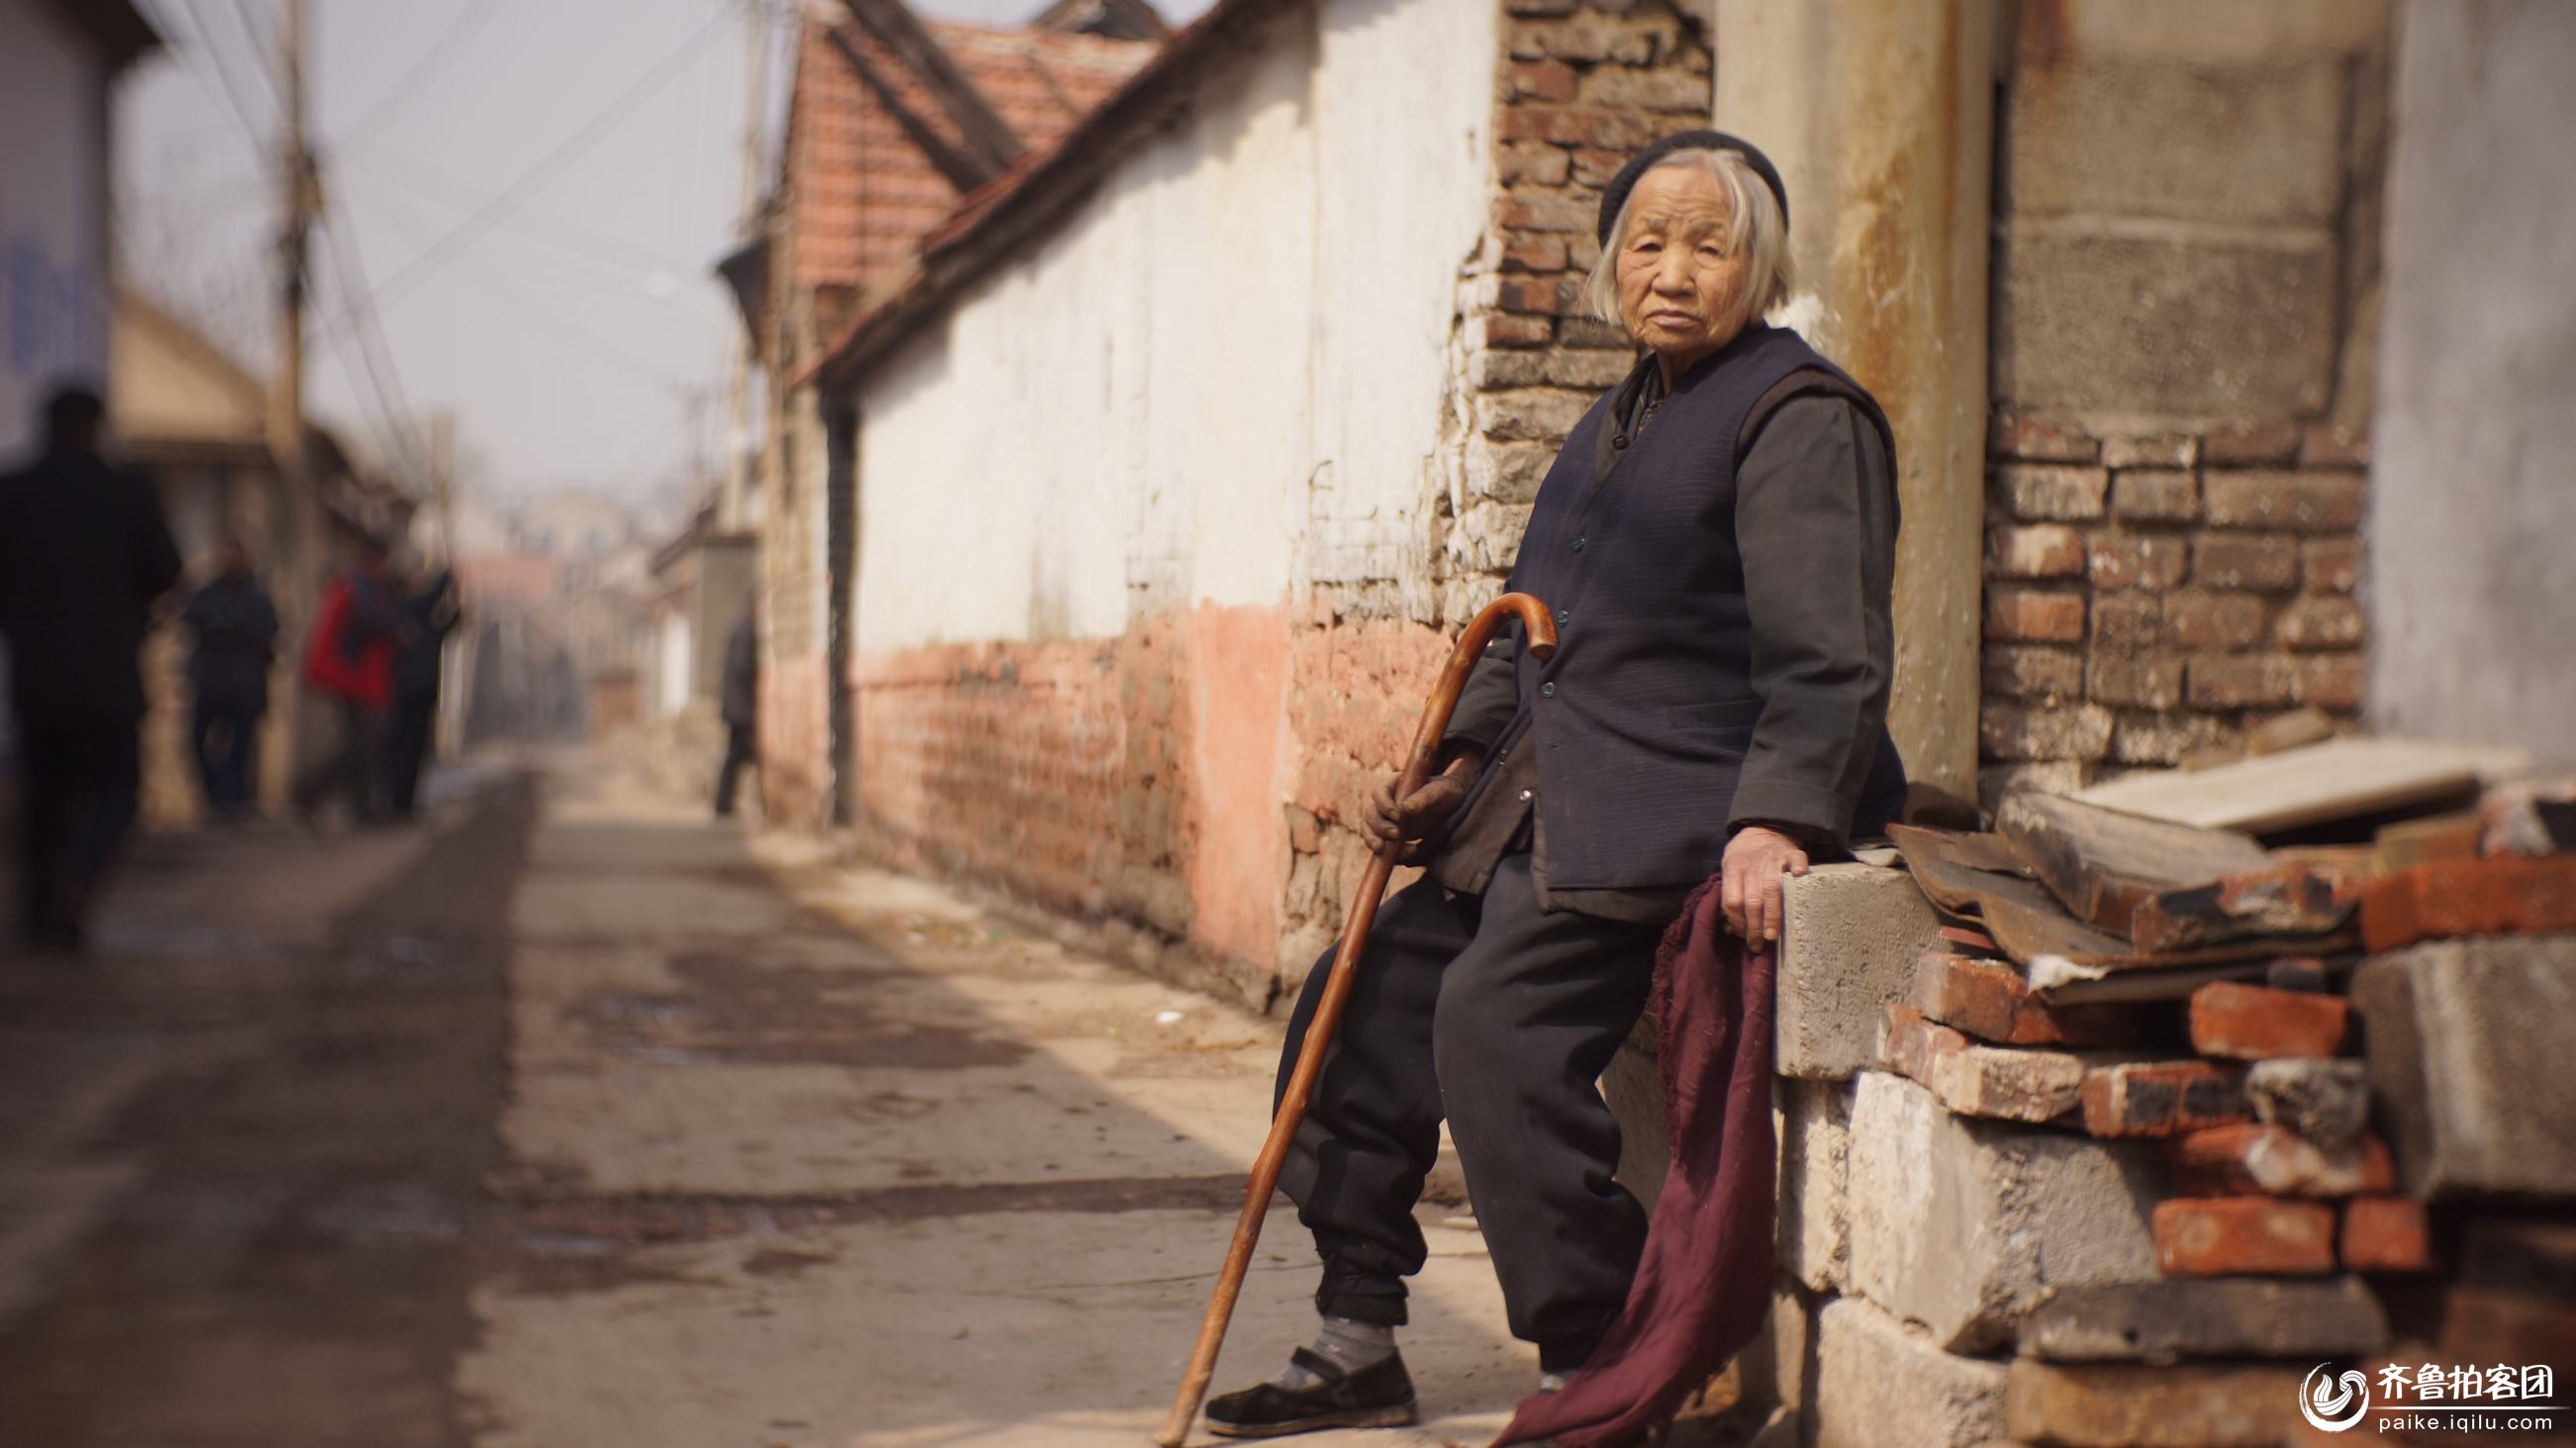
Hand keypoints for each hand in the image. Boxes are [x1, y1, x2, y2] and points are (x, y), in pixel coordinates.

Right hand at [1361, 766, 1471, 859]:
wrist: (1448, 805)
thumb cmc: (1444, 791)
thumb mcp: (1439, 791)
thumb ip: (1424, 797)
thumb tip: (1406, 807)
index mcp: (1392, 784)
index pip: (1379, 792)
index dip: (1384, 805)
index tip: (1397, 816)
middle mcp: (1383, 801)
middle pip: (1370, 813)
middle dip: (1379, 826)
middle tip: (1395, 835)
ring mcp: (1384, 818)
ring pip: (1369, 829)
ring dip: (1374, 840)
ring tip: (1384, 850)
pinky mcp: (1388, 834)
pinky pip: (1380, 843)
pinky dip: (1388, 851)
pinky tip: (1408, 852)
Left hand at [1721, 825, 1809, 944]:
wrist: (1763, 830)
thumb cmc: (1745, 858)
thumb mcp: (1730, 870)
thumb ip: (1731, 896)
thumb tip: (1730, 930)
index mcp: (1733, 867)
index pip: (1732, 900)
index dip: (1737, 921)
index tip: (1743, 936)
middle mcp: (1752, 864)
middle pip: (1752, 900)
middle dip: (1755, 926)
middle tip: (1758, 944)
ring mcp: (1773, 857)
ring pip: (1771, 890)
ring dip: (1772, 915)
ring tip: (1773, 935)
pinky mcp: (1792, 853)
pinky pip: (1796, 861)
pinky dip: (1798, 872)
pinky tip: (1799, 881)